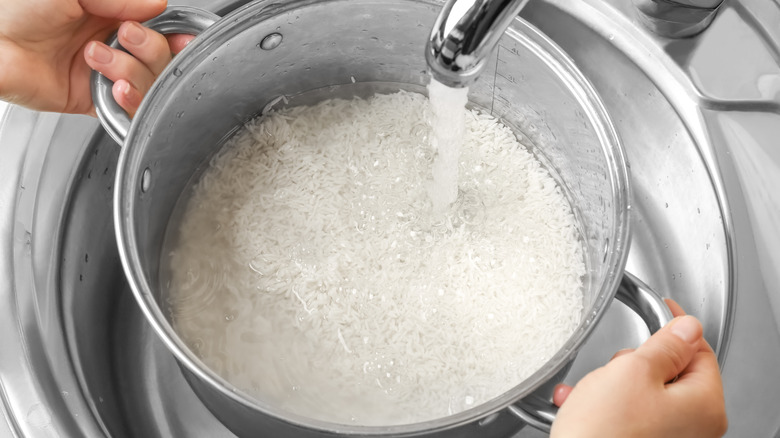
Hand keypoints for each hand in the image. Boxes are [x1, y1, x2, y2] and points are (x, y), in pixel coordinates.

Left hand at [0, 0, 191, 115]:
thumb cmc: (16, 10)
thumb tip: (158, 5)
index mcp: (108, 14)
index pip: (157, 27)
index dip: (174, 34)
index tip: (182, 36)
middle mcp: (110, 43)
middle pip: (160, 57)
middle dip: (150, 48)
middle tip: (125, 36)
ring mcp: (104, 72)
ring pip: (148, 82)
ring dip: (132, 71)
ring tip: (98, 58)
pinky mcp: (93, 99)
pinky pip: (128, 108)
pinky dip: (131, 99)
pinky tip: (116, 87)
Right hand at [550, 299, 726, 437]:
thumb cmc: (604, 433)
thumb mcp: (633, 371)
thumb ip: (664, 345)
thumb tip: (686, 327)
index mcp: (704, 406)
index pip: (700, 349)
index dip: (676, 327)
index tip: (662, 310)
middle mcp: (693, 428)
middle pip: (669, 371)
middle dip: (633, 362)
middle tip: (615, 368)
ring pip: (641, 391)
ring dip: (609, 383)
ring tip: (591, 393)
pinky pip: (624, 413)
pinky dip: (601, 404)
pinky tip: (580, 405)